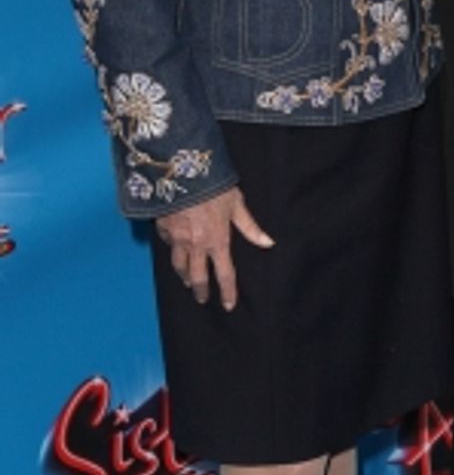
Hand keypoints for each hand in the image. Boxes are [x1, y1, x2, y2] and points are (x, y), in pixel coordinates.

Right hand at [155, 187, 273, 309]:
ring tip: (187, 281)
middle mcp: (196, 245)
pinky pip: (167, 245)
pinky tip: (175, 250)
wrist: (182, 170)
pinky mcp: (162, 229)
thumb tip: (268, 242)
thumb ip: (250, 227)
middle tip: (202, 299)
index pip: (225, 274)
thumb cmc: (214, 186)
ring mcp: (177, 239)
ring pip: (178, 266)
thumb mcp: (236, 204)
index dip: (228, 292)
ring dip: (184, 276)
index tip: (229, 305)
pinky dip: (172, 250)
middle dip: (200, 291)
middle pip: (197, 277)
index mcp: (217, 240)